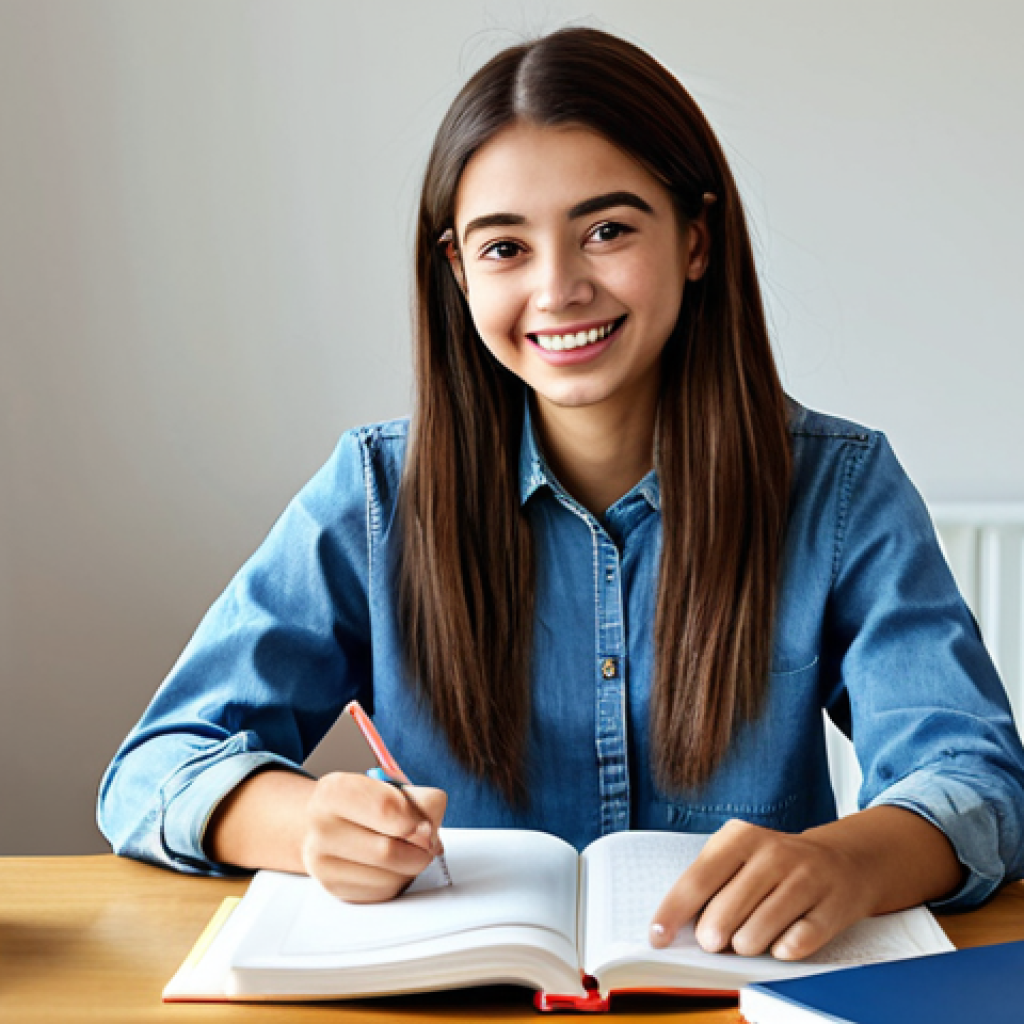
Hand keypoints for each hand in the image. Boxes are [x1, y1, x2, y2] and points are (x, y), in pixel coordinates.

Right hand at [300, 771, 447, 903]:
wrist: (320, 822)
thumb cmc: (362, 802)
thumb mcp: (387, 785)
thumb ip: (417, 801)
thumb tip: (432, 832)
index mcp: (335, 792)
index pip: (386, 809)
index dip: (417, 819)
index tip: (427, 824)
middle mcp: (323, 829)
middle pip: (389, 850)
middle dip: (420, 849)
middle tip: (427, 841)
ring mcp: (324, 864)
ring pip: (390, 877)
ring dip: (412, 865)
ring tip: (407, 849)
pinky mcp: (335, 889)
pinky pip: (384, 892)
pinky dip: (399, 879)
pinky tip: (392, 863)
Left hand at [649, 818, 876, 960]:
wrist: (844, 861)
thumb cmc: (775, 865)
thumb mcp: (739, 856)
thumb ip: (710, 884)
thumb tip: (678, 927)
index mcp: (741, 837)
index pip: (697, 880)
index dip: (673, 913)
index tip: (657, 938)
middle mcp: (773, 854)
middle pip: (724, 914)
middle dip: (711, 937)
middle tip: (714, 940)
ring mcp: (805, 880)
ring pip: (756, 935)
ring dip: (746, 946)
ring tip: (750, 937)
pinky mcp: (832, 908)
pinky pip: (794, 946)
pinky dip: (782, 950)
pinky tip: (783, 938)